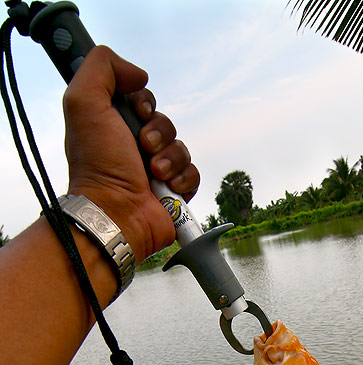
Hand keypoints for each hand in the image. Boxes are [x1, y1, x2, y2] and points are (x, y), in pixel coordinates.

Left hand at [63, 46, 199, 262]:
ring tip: (155, 173)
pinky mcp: (173, 194)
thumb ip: (102, 68)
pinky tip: (168, 187)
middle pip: (164, 122)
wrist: (116, 213)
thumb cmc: (98, 164)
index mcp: (113, 127)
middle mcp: (132, 149)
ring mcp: (155, 172)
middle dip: (159, 132)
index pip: (142, 100)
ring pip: (181, 148)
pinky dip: (184, 178)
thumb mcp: (84, 102)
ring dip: (171, 157)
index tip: (138, 114)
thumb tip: (138, 75)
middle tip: (143, 147)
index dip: (144, 103)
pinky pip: (193, 173)